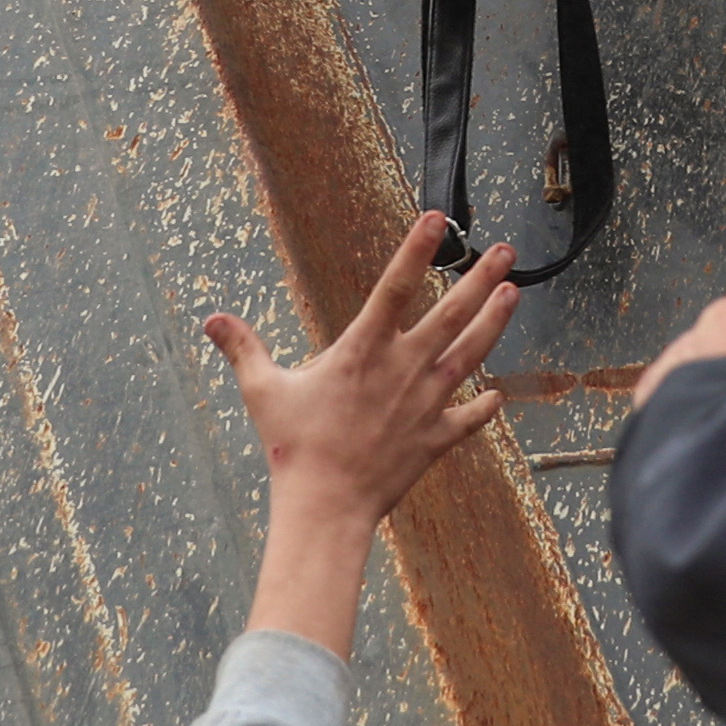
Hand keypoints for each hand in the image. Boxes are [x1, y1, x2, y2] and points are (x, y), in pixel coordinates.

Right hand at [206, 223, 524, 653]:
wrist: (326, 506)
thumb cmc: (293, 447)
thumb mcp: (263, 391)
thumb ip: (244, 350)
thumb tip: (212, 320)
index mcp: (363, 350)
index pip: (394, 287)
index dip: (417, 250)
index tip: (439, 219)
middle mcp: (403, 369)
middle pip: (452, 314)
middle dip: (480, 278)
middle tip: (505, 250)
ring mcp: (425, 403)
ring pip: (470, 354)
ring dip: (494, 322)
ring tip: (514, 293)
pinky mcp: (436, 438)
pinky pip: (468, 418)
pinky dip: (485, 406)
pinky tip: (498, 394)